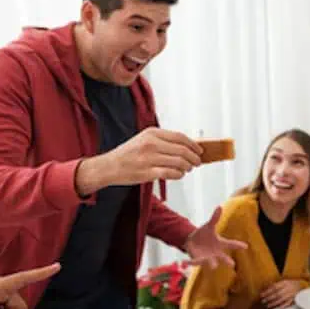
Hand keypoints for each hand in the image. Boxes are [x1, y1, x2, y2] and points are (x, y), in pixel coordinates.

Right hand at [76, 127, 203, 194]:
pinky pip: (171, 173)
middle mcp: (151, 144)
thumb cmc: (129, 154)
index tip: (199, 150)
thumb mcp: (145, 140)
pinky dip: (179, 175)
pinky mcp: (147, 172)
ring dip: (187, 167)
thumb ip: (164, 141)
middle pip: (182, 150)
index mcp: (151, 133)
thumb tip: (187, 146)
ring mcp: (149, 159)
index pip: (180, 137)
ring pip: (179, 162)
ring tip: (187, 169)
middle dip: (194, 157)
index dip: (193, 144)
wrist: (109, 166)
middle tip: (197, 162)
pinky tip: (179, 174)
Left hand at [182, 207, 247, 268]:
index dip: (238, 245)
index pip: (231, 244)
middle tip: (232, 264)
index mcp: (220, 244)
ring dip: (211, 263)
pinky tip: (185, 261)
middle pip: (223, 258)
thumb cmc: (204, 234)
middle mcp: (216, 253)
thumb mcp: (209, 226)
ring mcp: (207, 258)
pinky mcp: (198, 260)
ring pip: (211, 263)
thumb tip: (219, 207)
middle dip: (227, 261)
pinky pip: (195, 262)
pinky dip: (190, 263)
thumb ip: (214, 218)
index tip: (245, 246)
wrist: (193, 241)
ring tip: (214, 266)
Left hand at [261, 280, 302, 308]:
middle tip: (263, 301)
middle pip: (277, 294)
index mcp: (284, 283)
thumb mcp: (283, 282)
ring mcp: (291, 294)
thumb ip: (276, 284)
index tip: (262, 295)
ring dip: (274, 303)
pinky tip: (279, 308)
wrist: (302, 285)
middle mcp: (288, 288)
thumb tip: (268, 287)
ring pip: (281, 299)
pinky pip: (289, 303)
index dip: (267, 291)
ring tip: (268, 306)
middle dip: (269, 298)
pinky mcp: (294, 299)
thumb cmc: (290, 284)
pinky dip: (284, 306)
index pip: (274, 288)